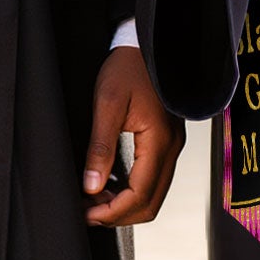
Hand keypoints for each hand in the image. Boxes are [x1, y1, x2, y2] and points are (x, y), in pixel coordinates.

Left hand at [82, 45, 183, 226]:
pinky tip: (110, 184)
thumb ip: (100, 147)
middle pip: (150, 203)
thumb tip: (91, 187)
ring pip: (153, 194)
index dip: (113, 212)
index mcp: (159, 141)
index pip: (140, 195)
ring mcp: (172, 146)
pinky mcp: (166, 142)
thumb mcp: (107, 104)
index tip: (86, 214)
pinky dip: (133, 191)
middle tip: (87, 212)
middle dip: (119, 214)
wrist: (146, 45)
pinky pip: (154, 179)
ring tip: (94, 199)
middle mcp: (171, 148)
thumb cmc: (127, 68)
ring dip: (125, 204)